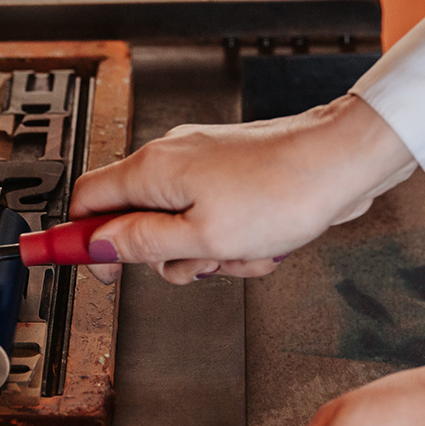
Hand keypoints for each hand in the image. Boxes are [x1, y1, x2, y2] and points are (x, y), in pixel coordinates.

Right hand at [69, 92, 416, 284]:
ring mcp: (204, 164)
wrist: (344, 161)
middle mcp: (172, 158)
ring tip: (244, 252)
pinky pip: (215, 219)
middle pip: (137, 222)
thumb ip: (142, 243)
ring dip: (209, 253)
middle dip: (167, 256)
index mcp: (152, 169)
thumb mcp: (202, 237)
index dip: (80, 240)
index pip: (86, 202)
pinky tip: (263, 241)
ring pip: (182, 227)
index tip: (81, 266)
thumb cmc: (285, 189)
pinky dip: (234, 239)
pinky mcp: (233, 173)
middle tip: (199, 264)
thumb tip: (99, 247)